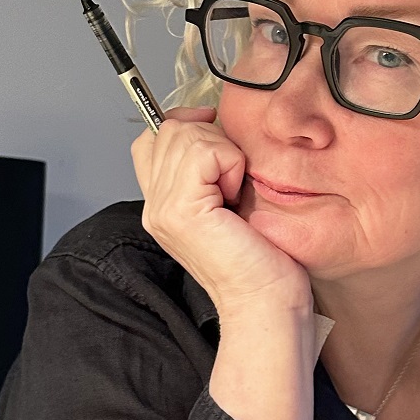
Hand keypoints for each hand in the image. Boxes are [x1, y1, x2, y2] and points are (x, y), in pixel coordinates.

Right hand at [131, 108, 311, 316]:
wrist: (266, 301)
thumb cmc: (262, 259)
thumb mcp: (230, 201)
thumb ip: (209, 168)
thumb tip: (208, 119)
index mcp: (162, 203)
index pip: (152, 138)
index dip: (186, 126)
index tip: (222, 145)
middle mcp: (154, 206)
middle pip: (168, 129)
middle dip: (211, 139)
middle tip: (234, 180)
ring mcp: (163, 209)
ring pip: (185, 135)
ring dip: (224, 153)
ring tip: (236, 193)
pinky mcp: (181, 210)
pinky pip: (204, 152)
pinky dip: (231, 164)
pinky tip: (238, 197)